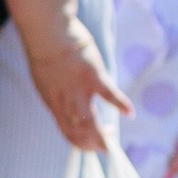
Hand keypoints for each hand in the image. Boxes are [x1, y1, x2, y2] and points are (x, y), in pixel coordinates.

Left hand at [24, 25, 129, 154]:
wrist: (47, 32)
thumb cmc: (47, 52)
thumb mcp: (46, 80)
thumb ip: (57, 95)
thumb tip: (64, 105)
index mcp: (55, 102)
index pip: (68, 133)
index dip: (82, 144)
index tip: (94, 144)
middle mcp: (65, 101)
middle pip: (78, 133)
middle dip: (93, 144)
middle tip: (107, 146)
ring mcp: (79, 90)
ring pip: (89, 121)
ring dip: (101, 134)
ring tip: (112, 138)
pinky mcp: (92, 76)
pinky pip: (108, 95)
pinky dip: (120, 105)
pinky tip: (130, 113)